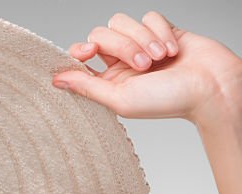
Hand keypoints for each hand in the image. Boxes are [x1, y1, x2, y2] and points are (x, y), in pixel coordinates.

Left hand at [52, 11, 241, 125]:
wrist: (212, 87)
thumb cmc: (169, 101)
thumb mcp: (121, 99)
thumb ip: (88, 88)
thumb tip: (56, 81)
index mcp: (107, 80)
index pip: (80, 55)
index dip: (79, 50)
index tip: (88, 53)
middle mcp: (121, 62)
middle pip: (102, 33)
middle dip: (123, 45)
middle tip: (144, 66)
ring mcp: (141, 45)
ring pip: (123, 22)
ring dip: (143, 39)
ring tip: (161, 59)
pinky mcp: (162, 30)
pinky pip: (149, 16)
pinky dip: (160, 31)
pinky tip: (173, 49)